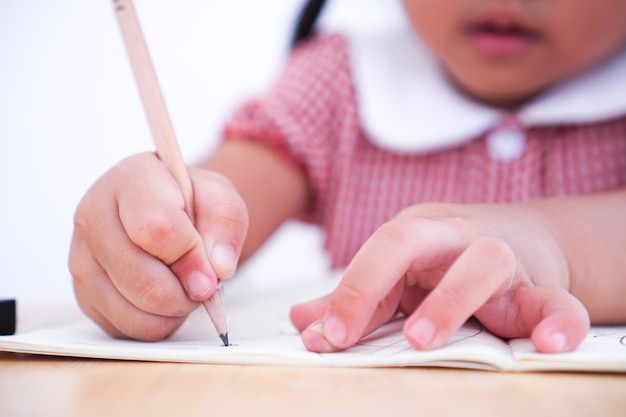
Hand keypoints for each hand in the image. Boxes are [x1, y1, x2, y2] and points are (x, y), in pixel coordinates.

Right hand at [69, 153, 247, 340]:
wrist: (166, 208)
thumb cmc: (192, 201)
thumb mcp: (221, 197)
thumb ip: (226, 225)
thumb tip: (216, 270)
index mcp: (130, 181)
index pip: (155, 228)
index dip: (190, 257)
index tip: (213, 270)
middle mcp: (93, 216)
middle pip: (142, 280)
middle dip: (186, 292)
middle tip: (202, 281)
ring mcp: (81, 257)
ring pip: (133, 312)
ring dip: (173, 311)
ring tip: (183, 286)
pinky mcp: (82, 293)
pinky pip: (124, 329)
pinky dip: (155, 324)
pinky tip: (164, 299)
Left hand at [290, 203, 589, 353]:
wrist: (525, 242)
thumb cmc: (453, 262)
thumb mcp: (404, 274)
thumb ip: (357, 299)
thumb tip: (303, 322)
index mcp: (419, 234)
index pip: (377, 250)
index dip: (348, 290)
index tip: (323, 336)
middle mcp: (457, 238)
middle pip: (414, 240)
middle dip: (375, 282)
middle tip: (347, 334)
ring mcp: (502, 260)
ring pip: (484, 262)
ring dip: (451, 300)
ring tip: (420, 341)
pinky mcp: (542, 289)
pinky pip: (556, 302)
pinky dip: (557, 322)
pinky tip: (546, 345)